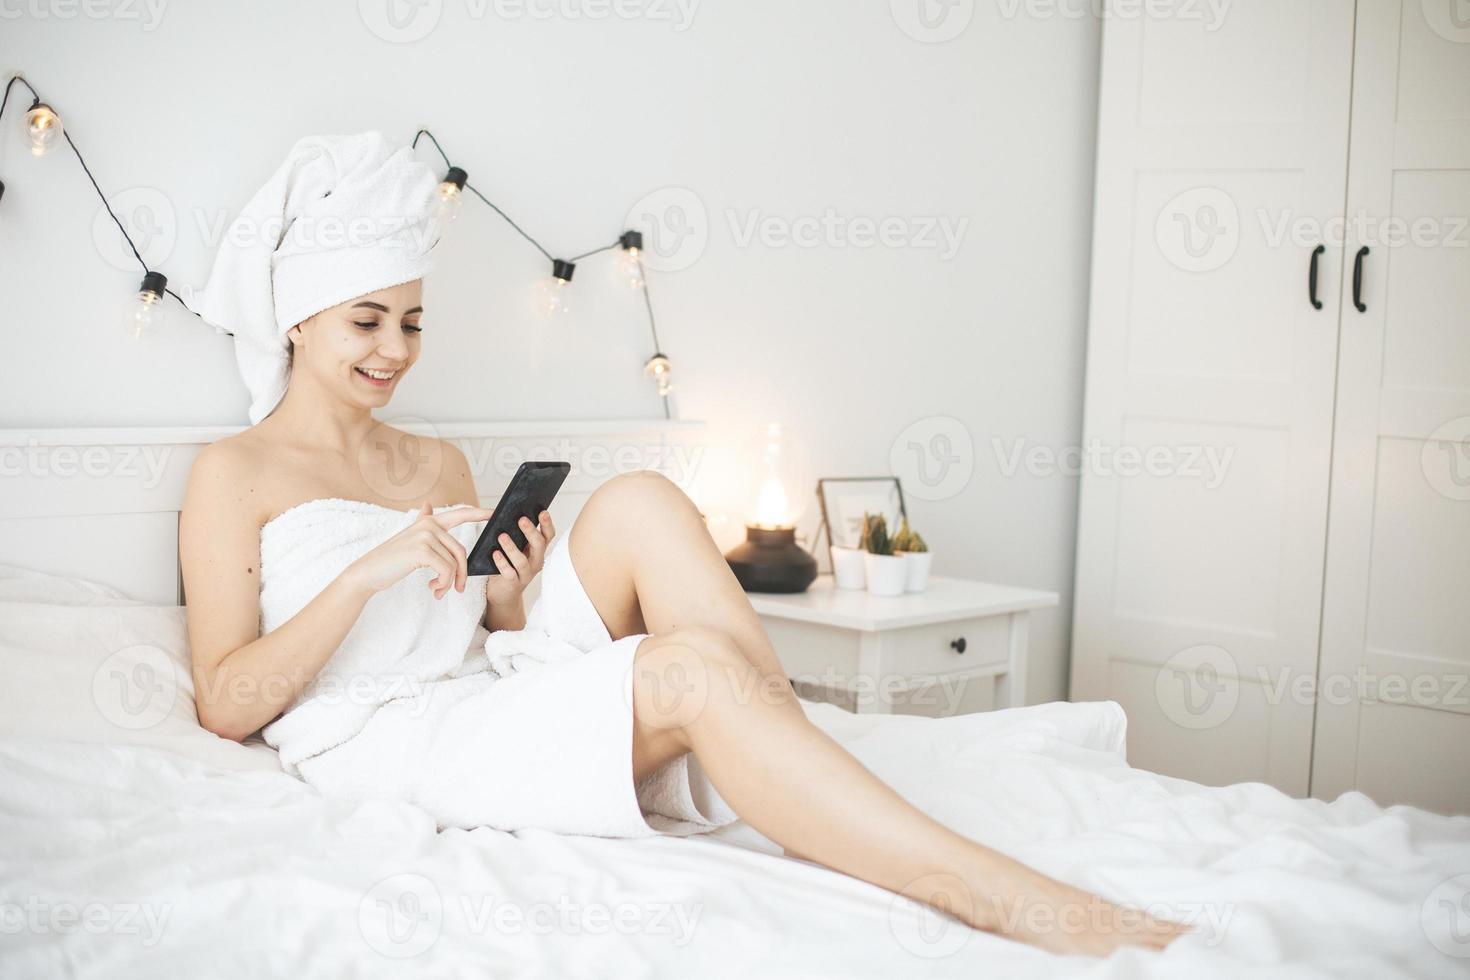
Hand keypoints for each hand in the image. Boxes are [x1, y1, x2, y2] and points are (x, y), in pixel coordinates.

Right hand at [346, 501, 495, 599]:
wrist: (368, 573)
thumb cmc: (391, 560)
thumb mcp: (409, 539)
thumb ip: (422, 523)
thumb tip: (428, 505)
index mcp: (428, 522)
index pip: (460, 513)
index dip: (479, 513)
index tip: (495, 511)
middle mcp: (428, 525)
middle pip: (461, 551)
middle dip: (462, 573)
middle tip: (458, 589)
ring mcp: (425, 536)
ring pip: (454, 563)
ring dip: (449, 583)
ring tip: (438, 591)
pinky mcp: (422, 551)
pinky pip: (446, 570)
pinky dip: (443, 584)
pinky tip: (433, 589)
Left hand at [484, 510, 554, 610]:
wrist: (503, 593)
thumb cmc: (509, 565)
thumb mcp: (517, 549)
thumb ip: (517, 536)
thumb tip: (508, 515)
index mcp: (538, 550)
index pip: (548, 535)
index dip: (547, 524)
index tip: (542, 511)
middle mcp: (536, 561)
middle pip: (539, 545)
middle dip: (531, 532)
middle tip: (521, 519)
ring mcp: (526, 574)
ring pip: (522, 560)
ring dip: (512, 547)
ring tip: (502, 536)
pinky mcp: (514, 584)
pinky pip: (509, 573)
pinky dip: (502, 563)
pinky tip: (494, 553)